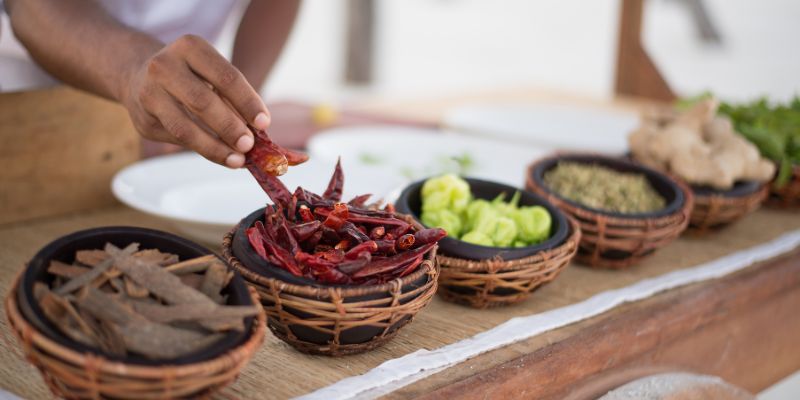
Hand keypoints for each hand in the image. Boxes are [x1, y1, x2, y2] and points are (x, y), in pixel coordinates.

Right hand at [121, 35, 269, 167]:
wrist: (137, 74)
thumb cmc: (189, 75)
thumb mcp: (210, 73)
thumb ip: (232, 98)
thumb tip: (257, 133)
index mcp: (190, 47)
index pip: (226, 77)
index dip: (247, 102)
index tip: (264, 123)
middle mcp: (164, 66)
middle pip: (203, 102)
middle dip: (230, 127)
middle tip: (249, 145)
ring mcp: (149, 93)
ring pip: (185, 128)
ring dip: (215, 148)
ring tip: (237, 160)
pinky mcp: (143, 120)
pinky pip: (176, 140)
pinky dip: (202, 150)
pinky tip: (220, 156)